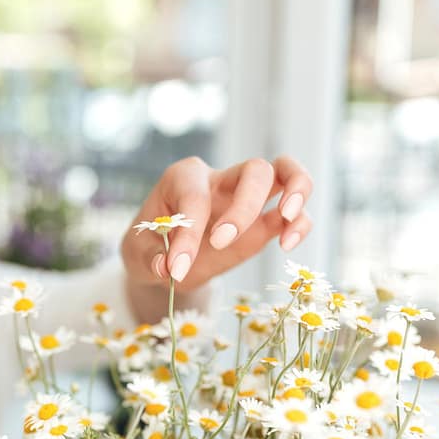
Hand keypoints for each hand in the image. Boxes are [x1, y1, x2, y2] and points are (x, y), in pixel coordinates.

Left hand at [121, 156, 313, 290]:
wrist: (164, 260)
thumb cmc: (149, 246)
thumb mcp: (137, 253)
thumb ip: (151, 257)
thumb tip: (167, 268)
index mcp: (184, 178)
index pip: (195, 197)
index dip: (188, 233)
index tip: (176, 268)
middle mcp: (220, 179)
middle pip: (254, 169)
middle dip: (244, 206)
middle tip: (220, 242)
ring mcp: (246, 198)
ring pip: (285, 171)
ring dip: (297, 188)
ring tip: (288, 216)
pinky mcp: (263, 223)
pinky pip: (295, 213)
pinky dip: (300, 225)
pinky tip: (287, 246)